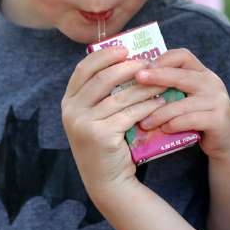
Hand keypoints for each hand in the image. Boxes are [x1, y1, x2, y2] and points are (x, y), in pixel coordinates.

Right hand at [61, 47, 168, 196]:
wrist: (107, 180)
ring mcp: (83, 123)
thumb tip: (128, 61)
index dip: (104, 55)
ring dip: (143, 87)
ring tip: (161, 81)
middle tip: (148, 63)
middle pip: (102, 79)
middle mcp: (71, 111)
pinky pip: (129, 114)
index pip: (83, 69)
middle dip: (127, 67)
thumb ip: (102, 93)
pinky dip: (147, 106)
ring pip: (119, 97)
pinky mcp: (100, 135)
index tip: (125, 48)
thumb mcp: (96, 116)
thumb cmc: (107, 144)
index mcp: (68, 101)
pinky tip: (161, 102)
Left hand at [132, 48, 229, 162]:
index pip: (183, 56)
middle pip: (182, 75)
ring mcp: (217, 101)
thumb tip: (137, 83)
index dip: (162, 58)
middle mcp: (212, 83)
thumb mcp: (190, 98)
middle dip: (157, 76)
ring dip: (160, 113)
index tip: (143, 67)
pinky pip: (190, 120)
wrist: (229, 141)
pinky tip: (163, 129)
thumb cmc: (202, 118)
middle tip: (137, 79)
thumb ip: (173, 89)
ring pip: (182, 103)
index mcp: (203, 74)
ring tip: (144, 122)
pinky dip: (174, 124)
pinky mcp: (218, 120)